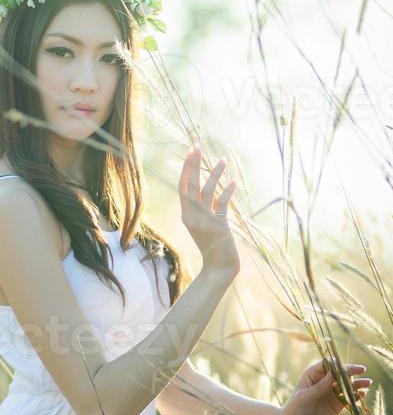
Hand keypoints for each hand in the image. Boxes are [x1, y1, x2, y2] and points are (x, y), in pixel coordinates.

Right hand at [178, 146, 239, 278]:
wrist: (219, 267)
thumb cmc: (213, 246)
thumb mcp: (205, 224)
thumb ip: (207, 207)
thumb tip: (216, 188)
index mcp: (186, 215)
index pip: (182, 187)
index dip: (185, 169)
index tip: (191, 152)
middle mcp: (191, 216)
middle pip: (190, 185)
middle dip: (193, 165)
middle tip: (196, 147)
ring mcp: (203, 221)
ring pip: (206, 191)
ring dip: (214, 174)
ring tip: (222, 160)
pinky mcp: (217, 226)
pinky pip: (221, 205)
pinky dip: (227, 193)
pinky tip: (232, 182)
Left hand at [278, 356, 371, 414]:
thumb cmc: (294, 409)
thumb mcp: (304, 397)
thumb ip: (319, 387)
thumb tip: (333, 374)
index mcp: (313, 374)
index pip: (327, 365)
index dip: (337, 364)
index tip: (345, 366)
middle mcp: (323, 381)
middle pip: (339, 373)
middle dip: (350, 371)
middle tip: (362, 370)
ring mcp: (330, 393)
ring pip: (346, 385)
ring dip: (357, 383)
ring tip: (368, 382)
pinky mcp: (336, 404)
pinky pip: (348, 398)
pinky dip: (356, 396)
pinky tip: (362, 394)